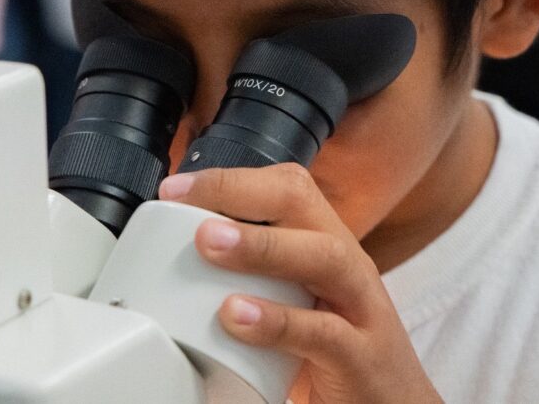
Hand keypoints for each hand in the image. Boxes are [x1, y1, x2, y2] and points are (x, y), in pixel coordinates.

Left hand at [158, 164, 442, 403]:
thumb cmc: (337, 354)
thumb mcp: (297, 302)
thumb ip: (257, 277)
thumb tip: (180, 262)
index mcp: (328, 245)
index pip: (288, 188)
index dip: (231, 180)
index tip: (176, 189)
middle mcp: (347, 265)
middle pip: (304, 204)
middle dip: (240, 193)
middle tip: (183, 202)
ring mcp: (360, 308)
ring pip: (323, 257)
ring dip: (262, 245)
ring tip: (208, 243)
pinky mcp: (362, 358)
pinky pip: (325, 333)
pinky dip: (278, 322)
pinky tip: (238, 317)